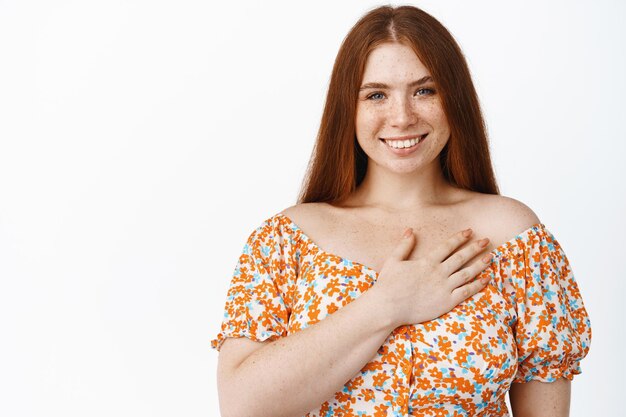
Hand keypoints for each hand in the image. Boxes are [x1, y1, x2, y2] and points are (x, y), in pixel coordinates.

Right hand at [370, 228, 492, 326]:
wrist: (388, 307)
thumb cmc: (388, 285)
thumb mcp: (393, 261)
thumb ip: (404, 245)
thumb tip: (410, 230)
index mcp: (427, 262)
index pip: (448, 246)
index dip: (459, 238)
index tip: (470, 231)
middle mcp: (438, 273)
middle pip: (461, 257)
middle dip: (475, 248)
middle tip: (486, 240)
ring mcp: (444, 287)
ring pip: (467, 273)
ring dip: (480, 264)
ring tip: (490, 257)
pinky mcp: (447, 302)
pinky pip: (466, 292)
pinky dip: (478, 285)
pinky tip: (486, 279)